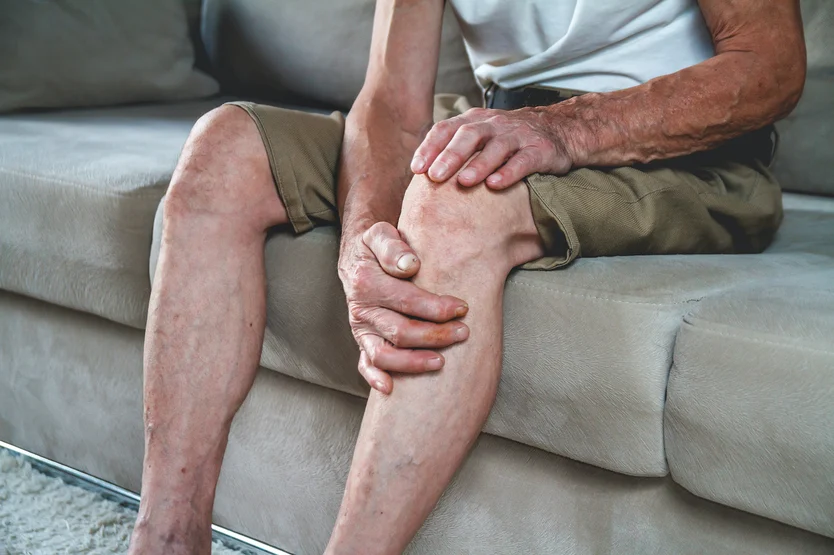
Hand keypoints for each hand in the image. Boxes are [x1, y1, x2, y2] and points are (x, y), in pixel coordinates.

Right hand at [338, 221, 469, 394]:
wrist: (359, 255)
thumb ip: (393, 247)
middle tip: (463, 333)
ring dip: (413, 362)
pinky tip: (391, 389)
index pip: (406, 300)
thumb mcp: (381, 234)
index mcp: (365, 281)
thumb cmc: (378, 245)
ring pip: (384, 355)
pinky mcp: (363, 340)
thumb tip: (410, 266)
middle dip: (434, 336)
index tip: (462, 308)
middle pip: (400, 331)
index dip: (436, 307)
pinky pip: (365, 364)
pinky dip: (375, 379)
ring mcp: (361, 328)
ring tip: (441, 362)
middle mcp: (360, 309)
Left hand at [410, 107, 573, 188]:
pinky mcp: (539, 150)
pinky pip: (523, 160)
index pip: (447, 129)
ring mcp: (518, 136)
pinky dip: (509, 172)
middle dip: (450, 155)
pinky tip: (496, 185)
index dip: (430, 147)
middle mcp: (494, 125)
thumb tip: (422, 177)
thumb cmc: (509, 140)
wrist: (559, 130)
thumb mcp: (481, 138)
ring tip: (463, 182)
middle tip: (435, 176)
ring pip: (496, 147)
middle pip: (469, 135)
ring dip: (478, 165)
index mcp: (475, 121)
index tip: (417, 168)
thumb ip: (455, 150)